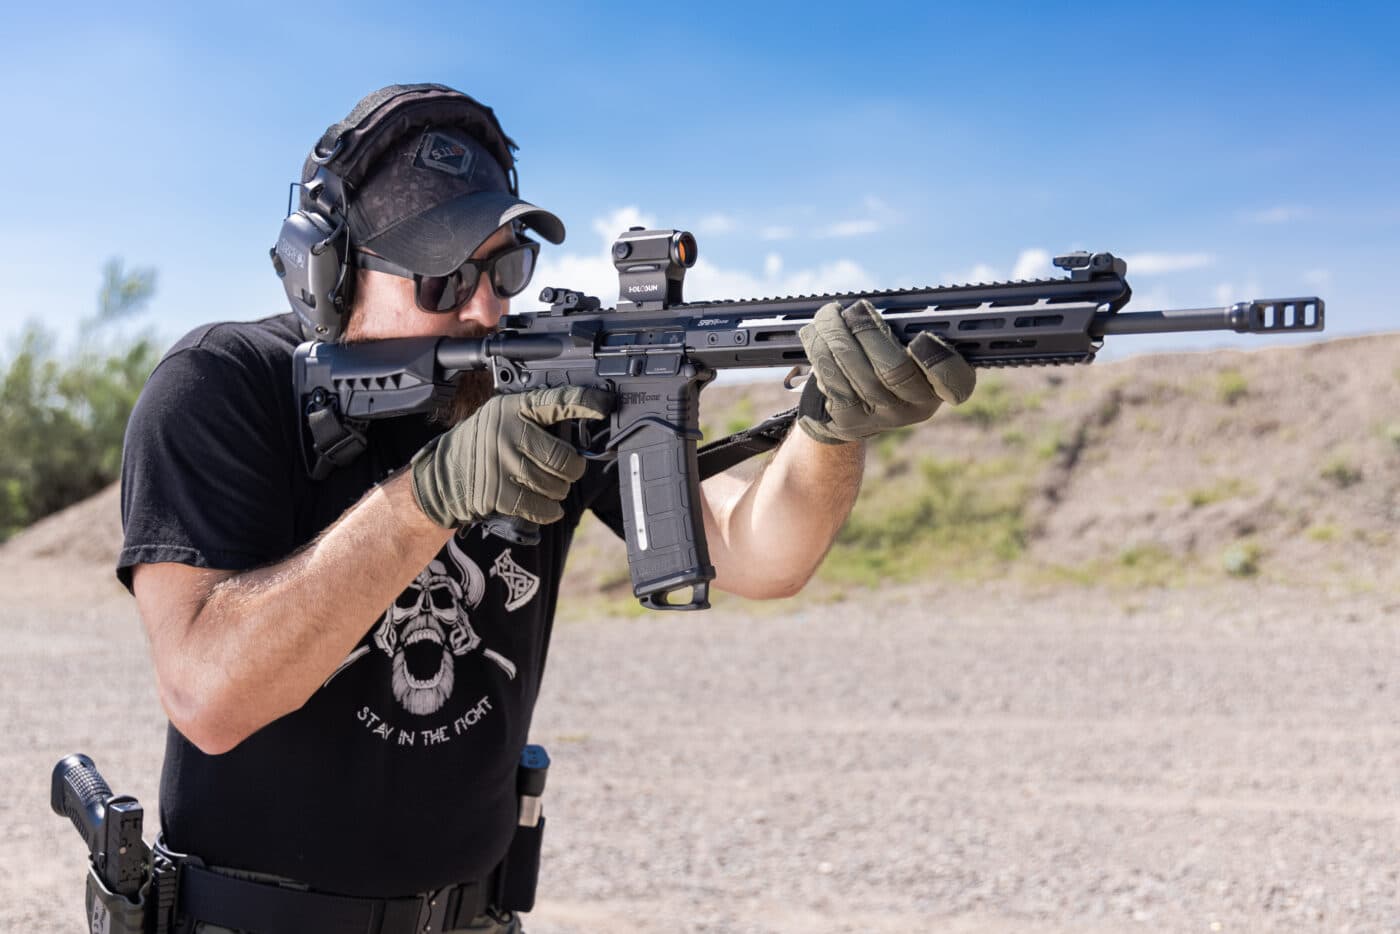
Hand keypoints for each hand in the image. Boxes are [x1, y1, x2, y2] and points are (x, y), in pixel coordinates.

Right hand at [410, 386, 614, 527]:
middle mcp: (509, 433)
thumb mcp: (502, 417)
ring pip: (557, 486)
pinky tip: (544, 504)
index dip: (585, 403)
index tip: (604, 406)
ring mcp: (504, 465)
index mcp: (514, 408)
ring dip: (558, 490)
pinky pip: (543, 508)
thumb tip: (581, 430)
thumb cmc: (482, 444)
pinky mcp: (500, 494)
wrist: (443, 474)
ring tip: (545, 484)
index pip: (557, 401)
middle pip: (566, 459)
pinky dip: (549, 510)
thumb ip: (535, 419)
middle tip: (567, 468)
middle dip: (572, 469)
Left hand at [797, 299, 974, 444]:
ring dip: (837, 337)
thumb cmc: (885, 361)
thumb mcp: (904, 347)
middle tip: (855, 309)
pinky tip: (815, 334)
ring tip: (829, 315)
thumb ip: (905, 330)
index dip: (938, 361)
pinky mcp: (849, 422)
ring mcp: (882, 418)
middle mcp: (916, 408)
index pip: (955, 381)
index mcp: (940, 386)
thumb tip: (882, 308)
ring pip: (857, 374)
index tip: (921, 337)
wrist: (854, 406)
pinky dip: (821, 353)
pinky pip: (833, 383)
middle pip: (895, 371)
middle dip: (869, 333)